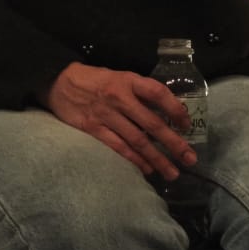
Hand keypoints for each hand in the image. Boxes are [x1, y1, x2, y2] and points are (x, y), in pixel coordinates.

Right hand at [40, 62, 196, 180]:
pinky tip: (147, 170)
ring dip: (157, 159)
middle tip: (190, 158)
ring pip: (137, 141)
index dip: (175, 108)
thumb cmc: (94, 80)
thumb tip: (166, 111)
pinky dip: (135, 160)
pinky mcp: (93, 129)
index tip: (186, 124)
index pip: (157, 93)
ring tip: (173, 172)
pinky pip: (118, 148)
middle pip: (152, 123)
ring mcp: (106, 115)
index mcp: (127, 80)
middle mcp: (118, 97)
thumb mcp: (119, 77)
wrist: (58, 82)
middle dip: (173, 143)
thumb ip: (139, 92)